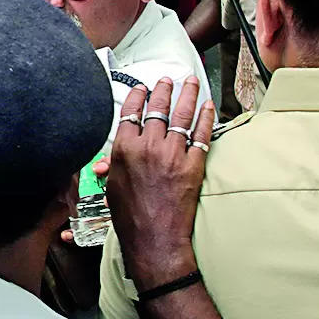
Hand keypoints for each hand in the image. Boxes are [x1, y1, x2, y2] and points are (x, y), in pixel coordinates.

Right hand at [106, 76, 215, 289]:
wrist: (155, 239)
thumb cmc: (131, 218)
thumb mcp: (113, 188)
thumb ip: (113, 166)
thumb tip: (109, 161)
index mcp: (123, 150)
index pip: (132, 113)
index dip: (139, 97)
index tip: (143, 88)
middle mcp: (147, 147)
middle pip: (157, 109)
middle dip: (163, 89)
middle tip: (168, 79)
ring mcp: (172, 155)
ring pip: (181, 115)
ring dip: (186, 95)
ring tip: (190, 82)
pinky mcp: (193, 166)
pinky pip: (202, 135)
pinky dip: (206, 118)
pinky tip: (208, 106)